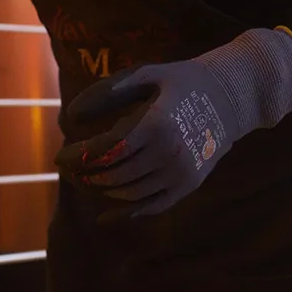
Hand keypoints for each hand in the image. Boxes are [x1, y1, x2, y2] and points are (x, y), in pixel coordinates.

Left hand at [53, 29, 291, 223]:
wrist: (232, 98)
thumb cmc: (182, 81)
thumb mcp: (146, 75)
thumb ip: (108, 92)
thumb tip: (72, 115)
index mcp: (156, 124)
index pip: (106, 151)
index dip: (79, 157)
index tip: (59, 155)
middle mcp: (169, 154)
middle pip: (114, 175)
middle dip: (84, 175)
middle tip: (66, 170)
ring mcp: (181, 174)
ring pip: (129, 194)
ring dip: (100, 191)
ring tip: (82, 181)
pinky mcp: (188, 186)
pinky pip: (152, 207)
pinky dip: (126, 214)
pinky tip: (104, 216)